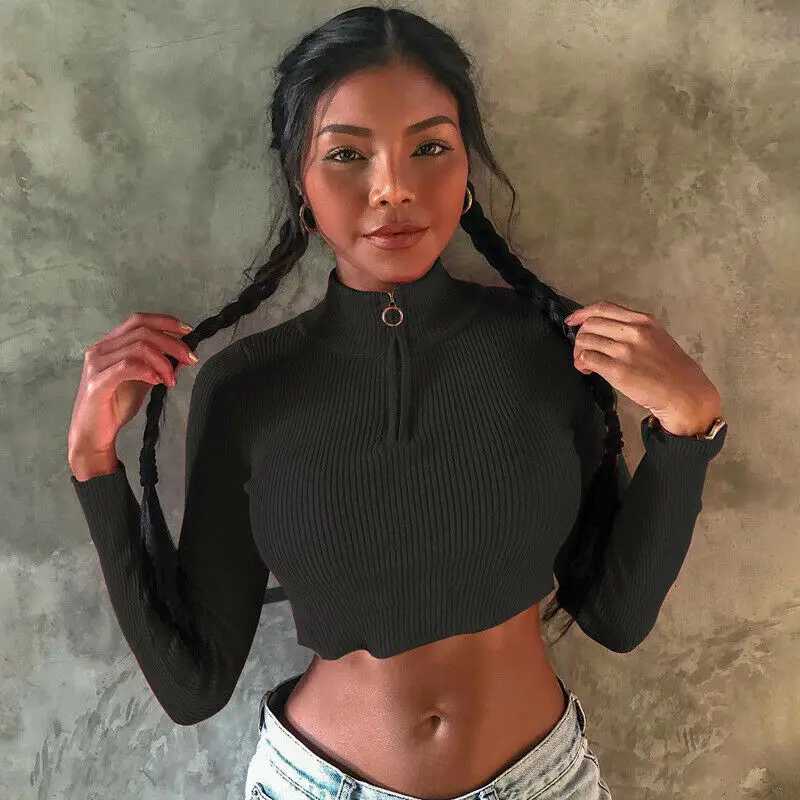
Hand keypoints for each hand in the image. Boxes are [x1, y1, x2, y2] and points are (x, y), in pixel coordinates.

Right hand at [67, 313, 198, 463]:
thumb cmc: (114, 407)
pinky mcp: (97, 382)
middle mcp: (100, 349)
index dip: (166, 322)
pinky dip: (148, 370)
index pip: (139, 320)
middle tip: (190, 359)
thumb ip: (159, 365)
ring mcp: (96, 365)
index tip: (188, 331)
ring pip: (138, 347)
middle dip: (172, 343)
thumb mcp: (143, 381)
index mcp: (110, 344)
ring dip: (163, 361)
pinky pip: (127, 366)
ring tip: (171, 380)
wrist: (92, 435)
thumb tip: (182, 355)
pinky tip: (157, 381)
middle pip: (143, 331)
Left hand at [563, 300, 721, 431]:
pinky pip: (587, 359)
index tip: (572, 320)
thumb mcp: (655, 337)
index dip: (582, 313)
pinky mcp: (618, 371)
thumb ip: (631, 329)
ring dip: (578, 352)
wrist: (684, 391)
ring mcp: (625, 351)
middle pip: (590, 324)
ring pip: (585, 341)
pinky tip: (587, 369)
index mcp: (642, 320)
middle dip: (580, 337)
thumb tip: (601, 330)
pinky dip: (581, 363)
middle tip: (582, 350)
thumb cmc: (670, 367)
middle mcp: (633, 331)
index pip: (603, 308)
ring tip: (585, 363)